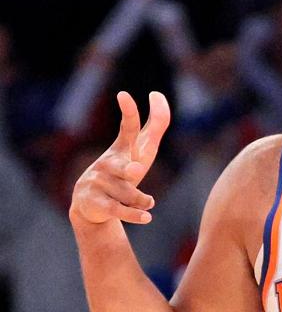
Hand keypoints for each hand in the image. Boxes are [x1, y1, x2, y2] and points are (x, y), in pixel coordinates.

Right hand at [70, 91, 170, 224]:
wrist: (93, 206)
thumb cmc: (123, 172)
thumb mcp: (140, 150)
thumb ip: (154, 126)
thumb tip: (158, 94)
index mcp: (123, 149)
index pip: (128, 128)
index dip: (128, 113)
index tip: (123, 95)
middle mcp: (109, 163)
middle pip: (123, 167)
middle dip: (129, 170)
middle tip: (135, 172)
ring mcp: (100, 182)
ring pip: (129, 193)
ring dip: (142, 200)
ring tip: (147, 203)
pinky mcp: (97, 202)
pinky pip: (120, 209)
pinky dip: (135, 214)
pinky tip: (147, 216)